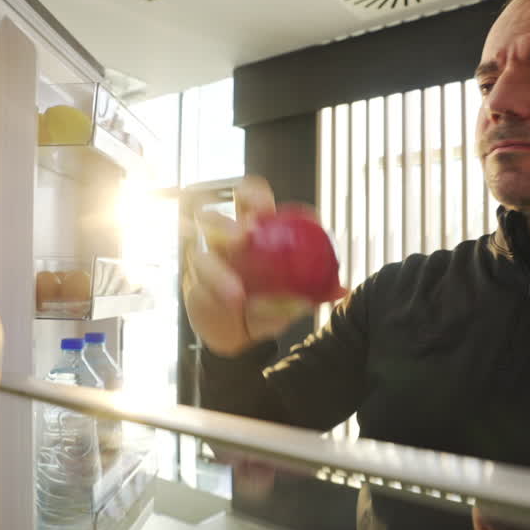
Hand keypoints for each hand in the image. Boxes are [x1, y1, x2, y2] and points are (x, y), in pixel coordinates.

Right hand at [182, 176, 314, 355]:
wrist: (236, 333)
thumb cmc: (264, 304)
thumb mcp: (291, 298)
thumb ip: (311, 293)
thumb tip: (340, 290)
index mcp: (246, 228)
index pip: (245, 197)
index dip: (252, 195)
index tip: (267, 209)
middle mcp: (219, 238)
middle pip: (210, 214)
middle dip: (225, 222)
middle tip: (244, 236)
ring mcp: (201, 259)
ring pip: (199, 252)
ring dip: (217, 271)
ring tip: (236, 293)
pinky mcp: (189, 283)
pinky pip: (197, 284)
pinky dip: (217, 292)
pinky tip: (233, 302)